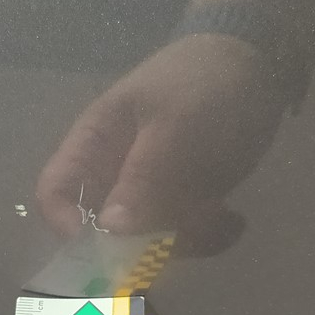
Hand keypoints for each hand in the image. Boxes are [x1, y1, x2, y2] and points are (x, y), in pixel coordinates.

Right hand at [36, 34, 292, 243]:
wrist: (259, 63)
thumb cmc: (205, 82)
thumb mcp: (175, 124)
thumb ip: (143, 176)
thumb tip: (109, 232)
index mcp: (94, 144)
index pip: (54, 194)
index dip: (67, 227)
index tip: (105, 251)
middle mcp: (114, 174)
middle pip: (104, 232)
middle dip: (145, 243)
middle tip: (188, 229)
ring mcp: (149, 191)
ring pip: (148, 242)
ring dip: (186, 240)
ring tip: (223, 216)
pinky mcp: (182, 202)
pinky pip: (183, 238)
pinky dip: (208, 236)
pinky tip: (233, 219)